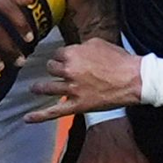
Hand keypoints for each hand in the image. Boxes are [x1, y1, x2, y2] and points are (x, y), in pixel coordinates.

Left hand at [26, 39, 141, 121]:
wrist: (134, 79)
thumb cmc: (120, 60)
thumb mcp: (99, 43)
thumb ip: (82, 47)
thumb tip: (76, 51)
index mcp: (73, 53)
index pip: (57, 54)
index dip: (61, 57)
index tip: (64, 59)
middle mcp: (69, 70)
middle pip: (51, 68)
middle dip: (53, 69)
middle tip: (56, 72)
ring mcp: (71, 89)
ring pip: (47, 87)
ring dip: (40, 88)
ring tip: (35, 89)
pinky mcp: (77, 105)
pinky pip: (54, 111)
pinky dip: (39, 116)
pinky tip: (27, 118)